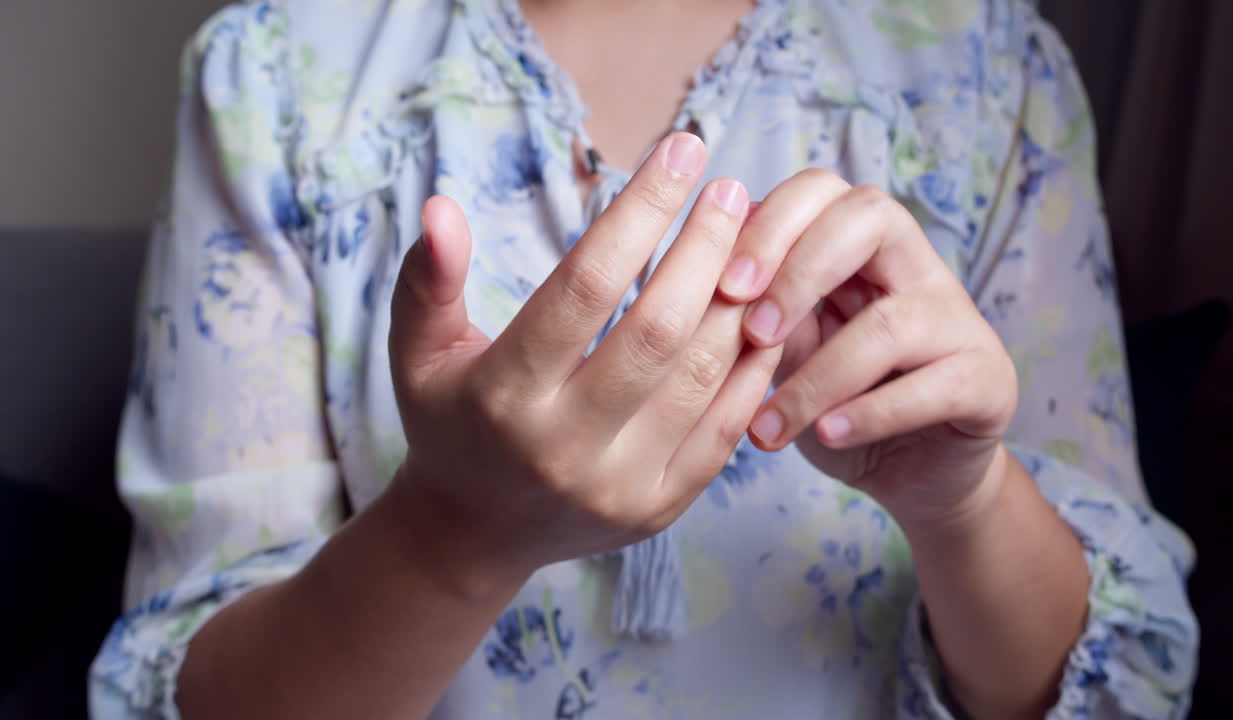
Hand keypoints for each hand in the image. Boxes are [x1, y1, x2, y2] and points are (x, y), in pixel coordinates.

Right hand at [387, 133, 779, 590]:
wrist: (474, 534)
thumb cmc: (449, 421)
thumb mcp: (418, 352)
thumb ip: (427, 281)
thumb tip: (440, 207)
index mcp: (504, 397)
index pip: (585, 286)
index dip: (639, 211)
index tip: (680, 150)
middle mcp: (564, 447)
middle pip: (659, 331)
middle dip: (706, 248)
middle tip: (732, 190)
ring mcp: (619, 487)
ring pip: (702, 377)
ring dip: (737, 299)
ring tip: (752, 241)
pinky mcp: (659, 509)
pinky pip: (726, 427)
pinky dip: (751, 364)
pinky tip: (759, 310)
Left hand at [717, 170, 1017, 532]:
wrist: (912, 476)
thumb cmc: (838, 405)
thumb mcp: (786, 358)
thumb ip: (761, 315)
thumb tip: (704, 275)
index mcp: (861, 246)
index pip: (822, 190)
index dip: (771, 226)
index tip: (726, 288)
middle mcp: (916, 267)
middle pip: (870, 216)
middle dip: (800, 269)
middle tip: (753, 333)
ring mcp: (958, 321)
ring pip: (891, 322)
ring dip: (818, 377)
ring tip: (768, 426)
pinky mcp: (988, 380)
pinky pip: (933, 386)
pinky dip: (871, 413)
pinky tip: (827, 435)